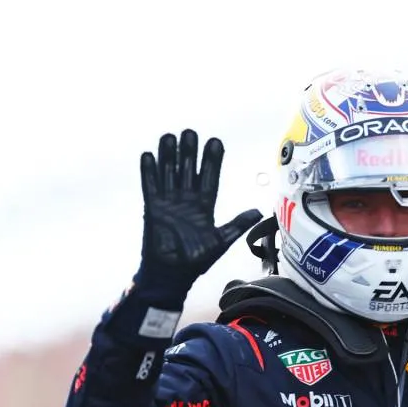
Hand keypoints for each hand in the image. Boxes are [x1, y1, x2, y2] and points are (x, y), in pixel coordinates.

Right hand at [138, 129, 261, 284]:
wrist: (172, 274)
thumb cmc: (195, 260)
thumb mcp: (221, 241)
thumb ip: (237, 224)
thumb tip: (258, 211)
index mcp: (204, 205)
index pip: (209, 177)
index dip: (212, 160)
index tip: (216, 142)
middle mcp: (186, 200)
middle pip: (188, 170)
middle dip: (190, 152)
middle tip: (191, 132)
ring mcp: (168, 202)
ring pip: (169, 173)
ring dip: (168, 156)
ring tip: (169, 136)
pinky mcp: (152, 208)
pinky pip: (150, 186)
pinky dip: (149, 172)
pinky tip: (149, 155)